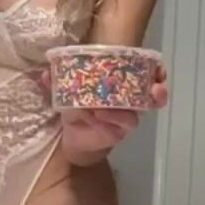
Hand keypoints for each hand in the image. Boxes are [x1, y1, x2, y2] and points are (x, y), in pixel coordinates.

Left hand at [43, 66, 167, 163]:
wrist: (75, 136)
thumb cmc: (78, 107)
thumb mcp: (68, 91)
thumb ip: (58, 82)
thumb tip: (45, 74)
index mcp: (123, 86)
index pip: (147, 76)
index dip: (157, 72)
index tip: (159, 68)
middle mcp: (129, 103)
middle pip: (152, 97)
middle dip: (157, 92)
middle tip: (156, 88)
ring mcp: (124, 120)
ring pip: (133, 116)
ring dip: (121, 111)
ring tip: (104, 107)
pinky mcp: (116, 134)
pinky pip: (116, 129)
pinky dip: (107, 122)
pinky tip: (96, 116)